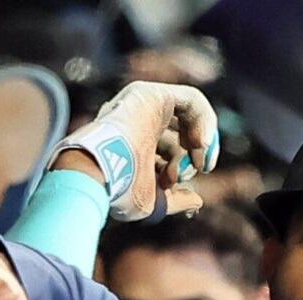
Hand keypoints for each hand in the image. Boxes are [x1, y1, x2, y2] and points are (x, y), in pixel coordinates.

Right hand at [49, 81, 219, 221]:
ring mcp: (144, 106)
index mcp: (138, 147)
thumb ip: (176, 201)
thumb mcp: (153, 202)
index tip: (186, 181)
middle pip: (181, 133)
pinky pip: (191, 99)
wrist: (97, 171)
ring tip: (199, 156)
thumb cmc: (119, 190)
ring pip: (189, 114)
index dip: (185, 165)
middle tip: (195, 170)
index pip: (171, 151)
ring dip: (201, 137)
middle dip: (193, 153)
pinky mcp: (151, 94)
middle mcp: (140, 124)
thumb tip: (197, 202)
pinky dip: (204, 120)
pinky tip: (201, 142)